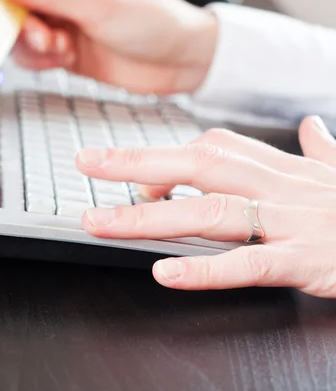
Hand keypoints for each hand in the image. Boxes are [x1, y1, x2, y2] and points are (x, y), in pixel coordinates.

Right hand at [0, 0, 217, 94]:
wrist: (178, 60)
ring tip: (56, 47)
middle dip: (12, 20)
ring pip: (15, 31)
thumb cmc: (152, 20)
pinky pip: (31, 54)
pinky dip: (38, 60)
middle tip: (34, 33)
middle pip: (5, 0)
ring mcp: (59, 20)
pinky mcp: (62, 48)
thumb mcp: (97, 4)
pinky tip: (61, 58)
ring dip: (28, 43)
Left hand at [76, 115, 335, 297]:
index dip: (157, 159)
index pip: (202, 150)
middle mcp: (272, 185)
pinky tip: (164, 273)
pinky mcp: (302, 261)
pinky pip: (246, 264)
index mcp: (272, 165)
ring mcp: (286, 222)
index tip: (121, 171)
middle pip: (194, 166)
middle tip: (85, 165)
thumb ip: (319, 148)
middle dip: (134, 164)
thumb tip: (311, 125)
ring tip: (99, 223)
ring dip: (147, 218)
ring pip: (207, 212)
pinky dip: (204, 269)